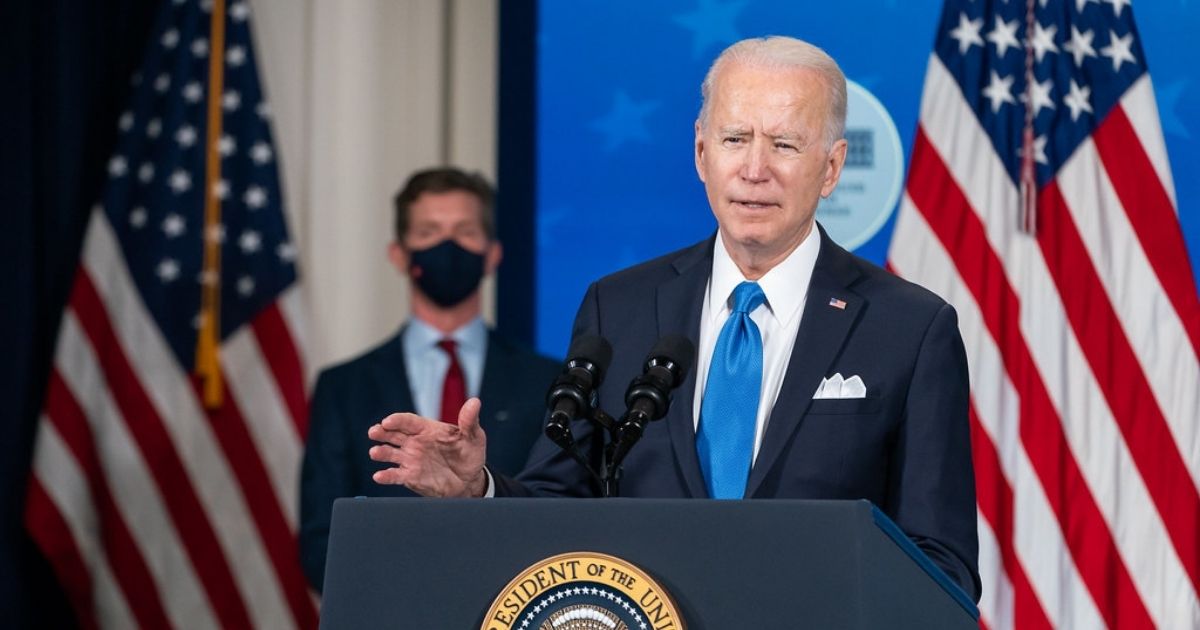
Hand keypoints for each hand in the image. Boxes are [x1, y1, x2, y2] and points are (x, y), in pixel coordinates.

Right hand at [367, 398, 488, 496]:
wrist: (469, 481)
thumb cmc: (470, 454)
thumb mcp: (474, 436)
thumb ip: (469, 421)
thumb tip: (475, 402)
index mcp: (427, 429)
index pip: (409, 421)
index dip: (398, 420)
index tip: (388, 421)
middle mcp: (415, 442)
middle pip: (394, 434)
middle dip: (381, 431)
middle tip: (373, 432)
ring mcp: (411, 459)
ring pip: (390, 453)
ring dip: (381, 452)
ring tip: (375, 452)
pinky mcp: (410, 477)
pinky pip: (395, 475)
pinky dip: (386, 476)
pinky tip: (379, 476)